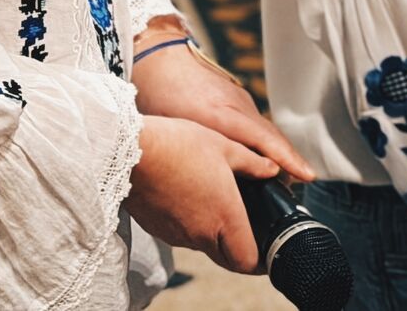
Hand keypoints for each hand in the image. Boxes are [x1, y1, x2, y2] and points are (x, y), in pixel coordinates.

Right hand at [128, 115, 273, 274]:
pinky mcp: (158, 230)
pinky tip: (190, 199)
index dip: (260, 261)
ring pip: (203, 246)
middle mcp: (201, 234)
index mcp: (224, 217)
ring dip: (213, 234)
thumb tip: (272, 170)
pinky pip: (182, 236)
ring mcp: (177, 235)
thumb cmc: (180, 146)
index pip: (247, 261)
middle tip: (247, 228)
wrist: (133, 152)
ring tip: (216, 203)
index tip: (267, 249)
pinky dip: (191, 225)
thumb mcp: (226, 147)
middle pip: (227, 259)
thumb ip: (253, 164)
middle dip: (239, 250)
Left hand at [132, 27, 312, 181]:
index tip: (305, 175)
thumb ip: (196, 154)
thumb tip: (209, 186)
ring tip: (290, 176)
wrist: (159, 58)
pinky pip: (258, 123)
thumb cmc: (158, 97)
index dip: (286, 159)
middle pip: (273, 136)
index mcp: (222, 115)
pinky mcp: (236, 99)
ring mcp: (240, 100)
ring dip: (280, 150)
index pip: (263, 140)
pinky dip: (267, 141)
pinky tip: (265, 157)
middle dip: (291, 159)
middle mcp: (238, 106)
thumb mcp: (172, 131)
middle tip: (304, 181)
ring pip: (266, 130)